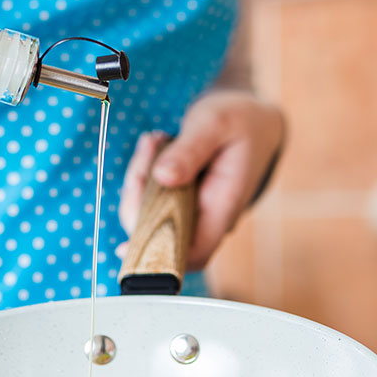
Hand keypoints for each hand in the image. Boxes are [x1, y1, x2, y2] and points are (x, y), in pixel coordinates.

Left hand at [119, 90, 284, 269]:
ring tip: (155, 140)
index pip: (194, 252)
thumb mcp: (216, 123)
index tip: (124, 248)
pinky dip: (144, 175)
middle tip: (150, 147)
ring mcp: (195, 212)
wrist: (253, 119)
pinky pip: (151, 200)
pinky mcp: (182, 202)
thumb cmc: (240, 120)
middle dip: (138, 196)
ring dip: (140, 180)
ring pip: (150, 216)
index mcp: (225, 205)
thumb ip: (190, 150)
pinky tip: (155, 145)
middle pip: (161, 233)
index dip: (160, 258)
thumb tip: (163, 177)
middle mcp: (209, 217)